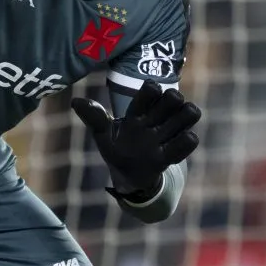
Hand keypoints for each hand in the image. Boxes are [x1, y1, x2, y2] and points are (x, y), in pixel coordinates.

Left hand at [71, 80, 200, 200]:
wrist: (127, 177)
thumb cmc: (117, 149)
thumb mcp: (103, 134)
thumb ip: (94, 117)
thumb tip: (75, 102)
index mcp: (138, 111)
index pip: (151, 88)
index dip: (151, 90)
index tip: (143, 102)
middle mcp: (156, 119)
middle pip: (174, 97)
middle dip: (171, 101)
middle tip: (157, 115)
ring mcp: (167, 135)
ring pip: (190, 113)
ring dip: (183, 118)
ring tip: (167, 130)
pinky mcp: (172, 155)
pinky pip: (189, 140)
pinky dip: (184, 141)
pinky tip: (167, 148)